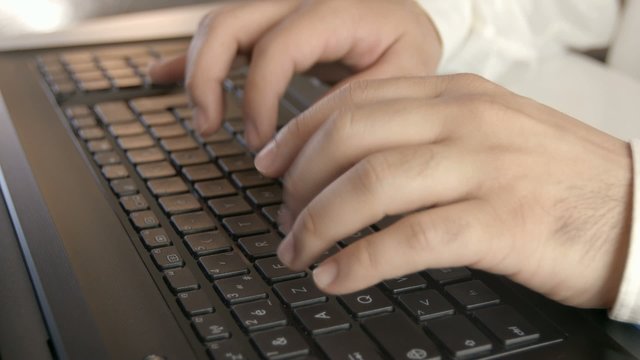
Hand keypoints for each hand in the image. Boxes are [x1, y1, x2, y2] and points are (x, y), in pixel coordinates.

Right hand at [148, 0, 441, 149]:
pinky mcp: (267, 22)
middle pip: (228, 24)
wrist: (407, 19)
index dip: (258, 97)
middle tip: (210, 125)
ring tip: (204, 117)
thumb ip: (355, 99)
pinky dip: (190, 57)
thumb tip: (301, 137)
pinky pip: (220, 32)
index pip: (276, 48)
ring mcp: (278, 7)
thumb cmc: (406, 45)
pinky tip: (165, 76)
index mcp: (335, 8)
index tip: (258, 140)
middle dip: (206, 78)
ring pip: (217, 25)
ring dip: (196, 70)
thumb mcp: (401, 73)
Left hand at [255, 74, 631, 307]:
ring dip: (318, 223)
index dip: (299, 135)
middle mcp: (464, 121)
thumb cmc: (554, 176)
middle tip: (283, 217)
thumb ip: (425, 135)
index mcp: (456, 94)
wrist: (635, 212)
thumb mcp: (488, 132)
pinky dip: (361, 261)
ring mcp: (483, 168)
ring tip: (297, 252)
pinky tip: (336, 277)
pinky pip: (410, 238)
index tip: (269, 165)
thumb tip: (354, 161)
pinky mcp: (501, 222)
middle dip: (300, 181)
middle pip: (350, 138)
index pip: (355, 101)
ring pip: (371, 184)